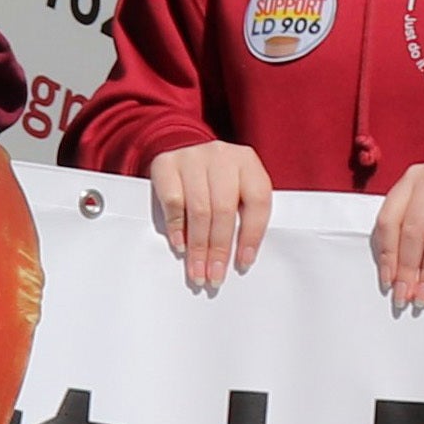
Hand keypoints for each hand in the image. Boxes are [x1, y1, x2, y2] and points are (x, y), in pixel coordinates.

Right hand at [147, 140, 270, 292]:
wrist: (181, 147)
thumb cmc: (215, 180)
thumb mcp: (237, 188)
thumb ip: (242, 214)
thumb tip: (239, 260)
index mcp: (247, 161)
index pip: (258, 201)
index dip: (252, 235)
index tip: (243, 263)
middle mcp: (222, 155)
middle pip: (224, 209)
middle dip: (219, 248)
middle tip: (214, 276)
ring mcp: (192, 157)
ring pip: (199, 209)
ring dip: (198, 246)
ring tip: (197, 271)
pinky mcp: (166, 164)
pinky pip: (173, 201)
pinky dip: (177, 228)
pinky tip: (180, 245)